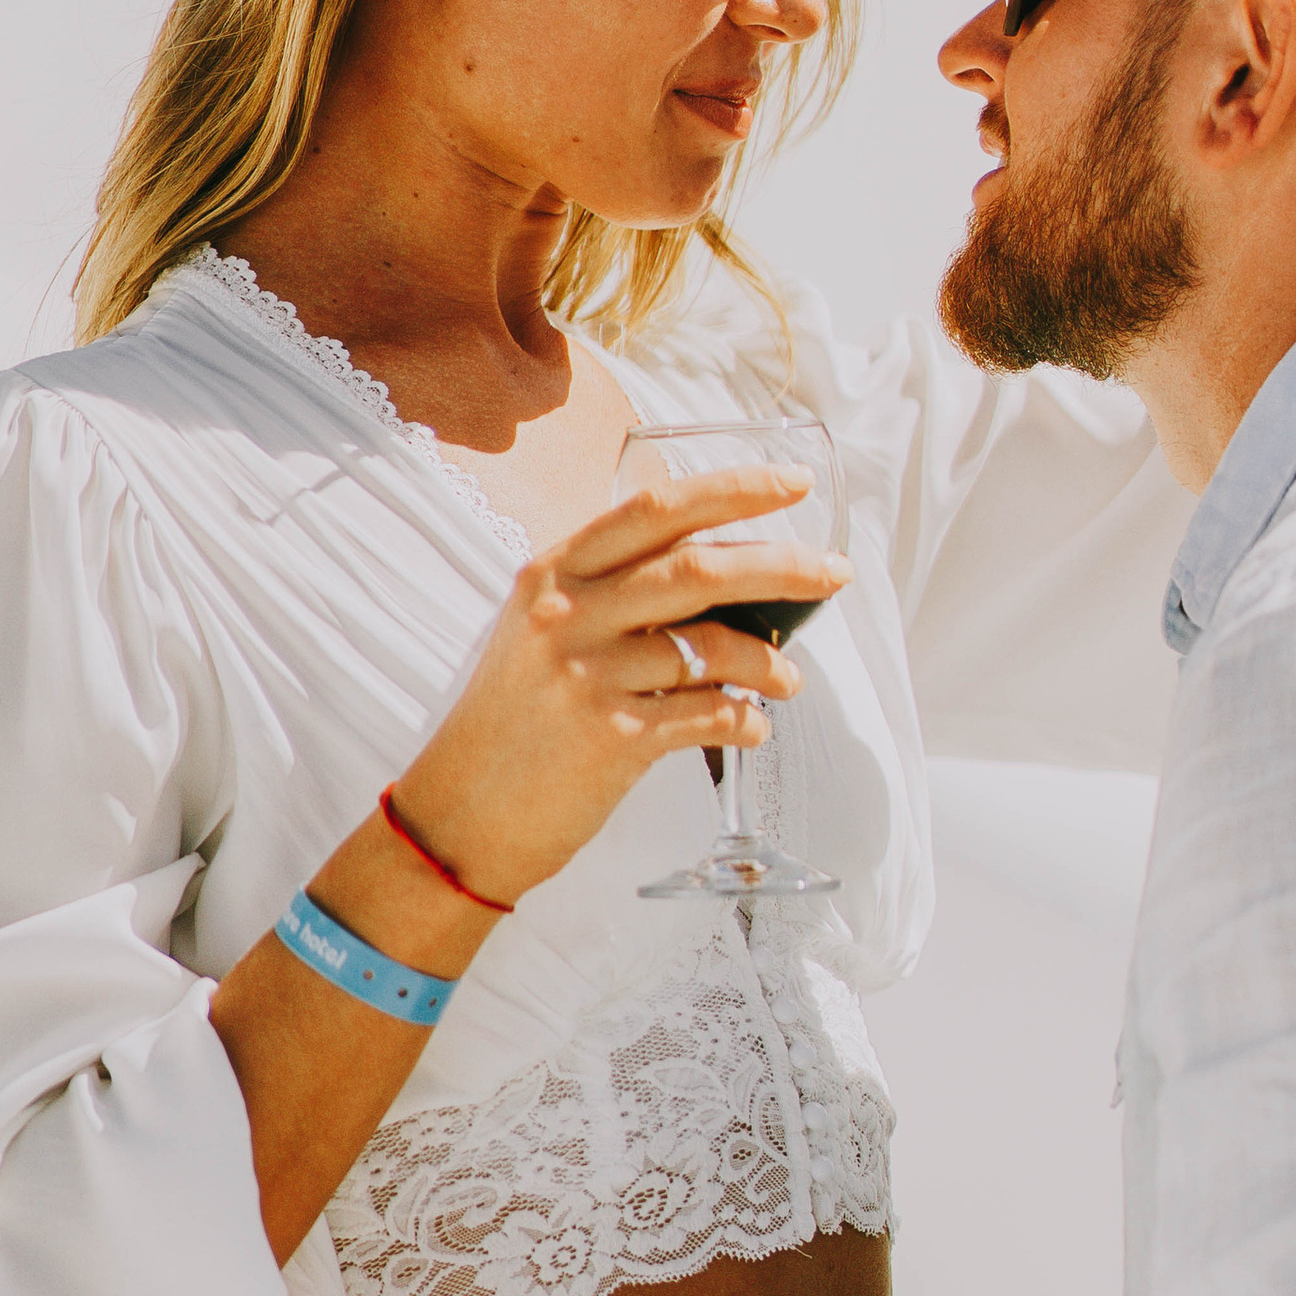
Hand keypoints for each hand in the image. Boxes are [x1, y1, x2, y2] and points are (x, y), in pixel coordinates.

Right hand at [393, 469, 848, 903]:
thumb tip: (715, 569)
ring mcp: (588, 674)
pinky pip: (709, 714)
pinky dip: (746, 719)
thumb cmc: (512, 723)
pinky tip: (752, 726)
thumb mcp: (539, 631)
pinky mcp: (613, 737)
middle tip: (835, 573)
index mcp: (554, 572)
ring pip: (713, 647)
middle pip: (699, 568)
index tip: (793, 482)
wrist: (460, 813)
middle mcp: (567, 613)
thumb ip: (607, 591)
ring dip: (771, 663)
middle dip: (784, 566)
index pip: (656, 508)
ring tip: (788, 680)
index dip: (734, 488)